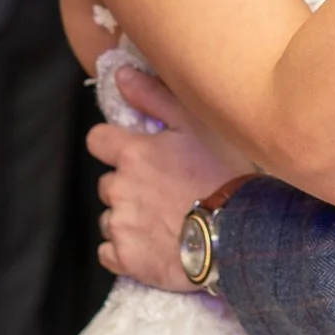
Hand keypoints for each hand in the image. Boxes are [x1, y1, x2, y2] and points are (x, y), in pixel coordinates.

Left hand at [92, 67, 249, 292]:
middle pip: (108, 183)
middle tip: (164, 190)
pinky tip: (154, 245)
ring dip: (129, 218)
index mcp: (132, 154)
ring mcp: (121, 226)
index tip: (134, 153)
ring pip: (111, 218)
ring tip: (165, 220)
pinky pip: (110, 252)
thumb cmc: (222, 175)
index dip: (113, 145)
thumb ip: (153, 96)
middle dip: (128, 185)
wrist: (237, 234)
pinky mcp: (127, 259)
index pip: (97, 140)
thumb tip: (120, 74)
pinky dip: (126, 250)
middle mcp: (119, 188)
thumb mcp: (196, 125)